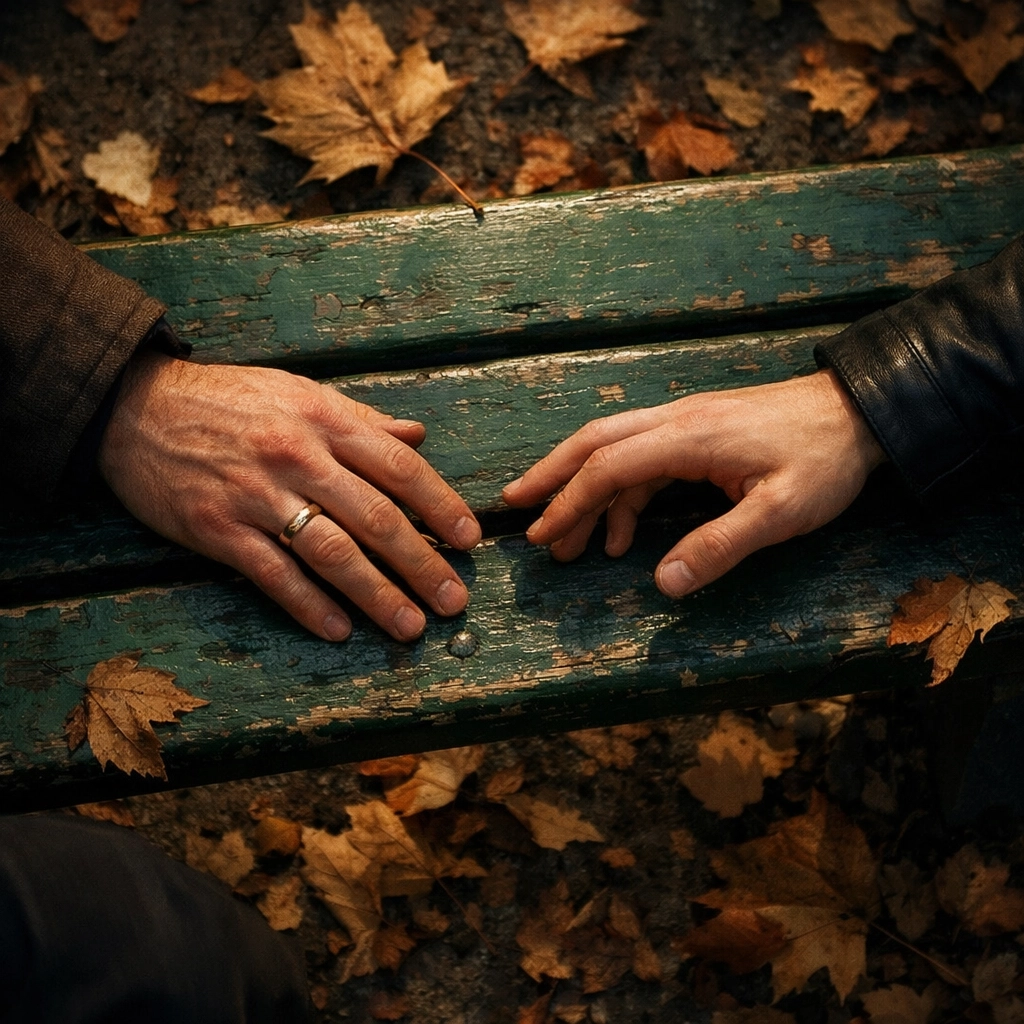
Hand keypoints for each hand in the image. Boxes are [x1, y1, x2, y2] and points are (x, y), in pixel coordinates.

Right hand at [99, 352, 480, 641]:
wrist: (133, 407)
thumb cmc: (229, 400)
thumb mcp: (299, 393)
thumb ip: (361, 420)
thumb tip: (417, 438)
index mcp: (322, 420)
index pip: (397, 467)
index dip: (439, 505)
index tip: (470, 539)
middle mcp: (296, 457)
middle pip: (374, 518)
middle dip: (421, 563)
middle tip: (454, 599)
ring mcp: (255, 496)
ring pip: (330, 552)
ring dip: (376, 594)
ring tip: (409, 625)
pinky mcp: (216, 529)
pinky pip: (272, 574)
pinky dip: (307, 605)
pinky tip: (337, 630)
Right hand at [503, 370, 884, 596]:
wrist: (860, 412)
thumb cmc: (824, 460)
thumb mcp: (780, 512)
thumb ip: (719, 547)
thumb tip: (662, 584)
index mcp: (688, 437)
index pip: (609, 465)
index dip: (570, 501)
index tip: (542, 534)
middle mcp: (676, 422)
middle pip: (595, 441)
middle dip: (552, 476)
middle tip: (515, 507)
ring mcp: (686, 424)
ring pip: (615, 449)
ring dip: (586, 491)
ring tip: (568, 542)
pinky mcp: (699, 432)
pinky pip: (644, 459)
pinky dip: (622, 495)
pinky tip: (620, 534)